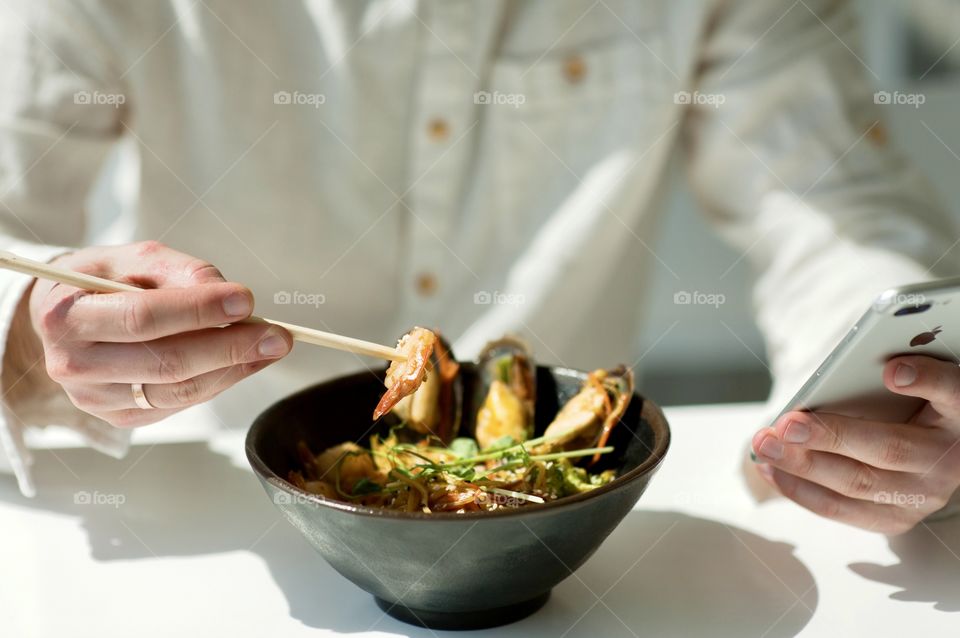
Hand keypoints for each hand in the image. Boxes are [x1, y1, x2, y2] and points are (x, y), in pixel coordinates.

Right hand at [18, 241, 291, 426]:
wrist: (66, 318)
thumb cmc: (103, 281)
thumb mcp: (134, 259)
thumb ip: (181, 272)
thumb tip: (227, 295)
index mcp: (67, 316)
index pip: (143, 318)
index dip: (199, 311)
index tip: (245, 301)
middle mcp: (73, 364)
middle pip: (166, 362)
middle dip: (230, 347)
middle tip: (278, 334)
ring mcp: (96, 399)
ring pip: (179, 390)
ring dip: (234, 368)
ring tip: (271, 346)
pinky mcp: (122, 417)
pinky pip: (181, 403)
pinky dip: (220, 381)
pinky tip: (247, 362)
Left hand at [751, 355, 959, 534]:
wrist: (939, 451)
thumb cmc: (915, 404)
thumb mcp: (914, 383)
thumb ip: (893, 373)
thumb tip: (854, 372)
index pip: (952, 393)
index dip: (925, 381)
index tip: (891, 371)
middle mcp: (948, 459)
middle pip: (887, 449)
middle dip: (828, 436)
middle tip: (785, 424)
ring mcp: (924, 495)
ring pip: (857, 484)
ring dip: (802, 466)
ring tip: (765, 446)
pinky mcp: (897, 519)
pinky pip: (841, 510)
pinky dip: (799, 489)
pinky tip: (770, 470)